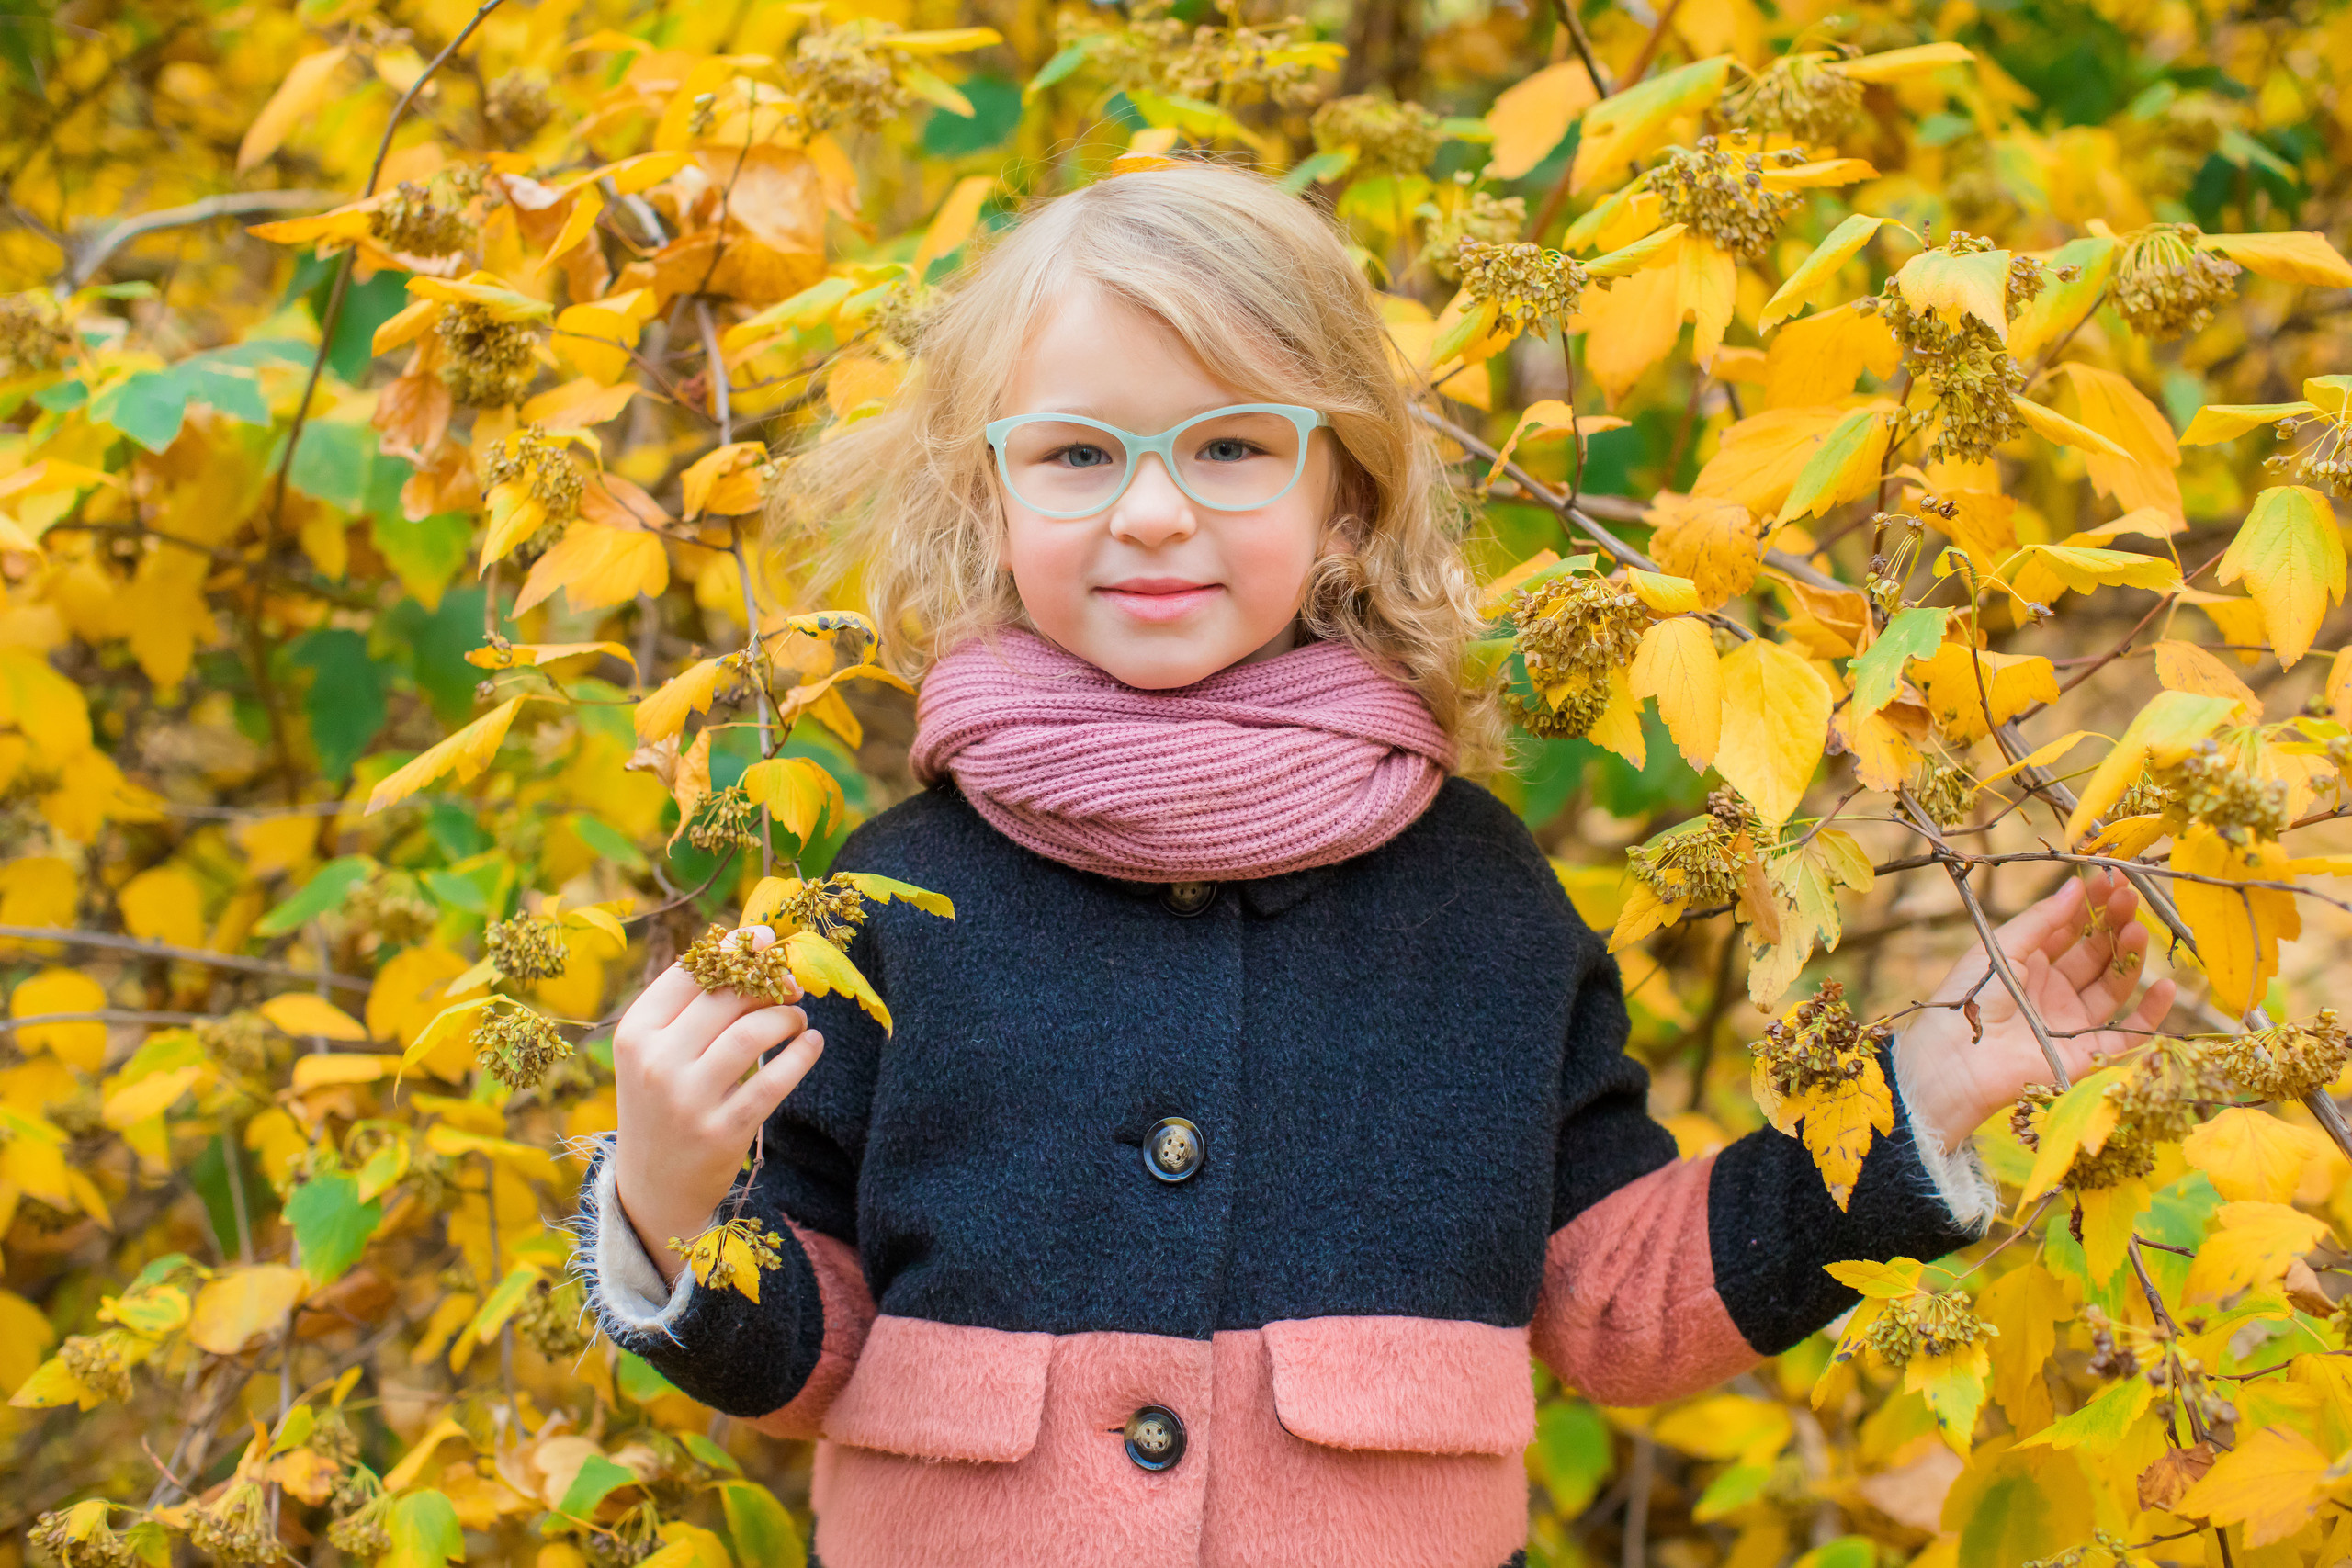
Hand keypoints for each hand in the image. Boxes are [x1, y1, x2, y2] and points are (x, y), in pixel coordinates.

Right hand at [611, 926, 822, 1283]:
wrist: (653, 1186)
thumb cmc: (663, 1102)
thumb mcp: (657, 1053)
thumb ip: (692, 1006)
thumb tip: (751, 944)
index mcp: (634, 1034)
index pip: (688, 973)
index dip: (732, 948)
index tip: (764, 939)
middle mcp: (654, 1063)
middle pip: (724, 998)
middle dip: (767, 981)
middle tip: (792, 985)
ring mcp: (687, 1100)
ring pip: (751, 1034)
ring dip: (786, 1017)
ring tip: (798, 1019)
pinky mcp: (721, 1132)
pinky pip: (774, 1081)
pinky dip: (801, 1055)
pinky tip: (812, 1044)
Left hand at [1895, 869, 2177, 1149]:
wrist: (1956, 1061)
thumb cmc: (1969, 1000)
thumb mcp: (2001, 948)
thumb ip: (2041, 920)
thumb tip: (2075, 886)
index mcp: (2026, 962)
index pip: (2068, 928)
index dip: (2091, 904)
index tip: (2113, 878)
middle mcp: (2051, 989)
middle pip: (2094, 953)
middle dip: (2113, 923)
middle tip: (2130, 898)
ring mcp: (2070, 1021)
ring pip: (2112, 985)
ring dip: (2129, 956)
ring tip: (2139, 928)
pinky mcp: (2085, 1053)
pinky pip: (2128, 1034)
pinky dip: (2151, 1013)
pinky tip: (2167, 986)